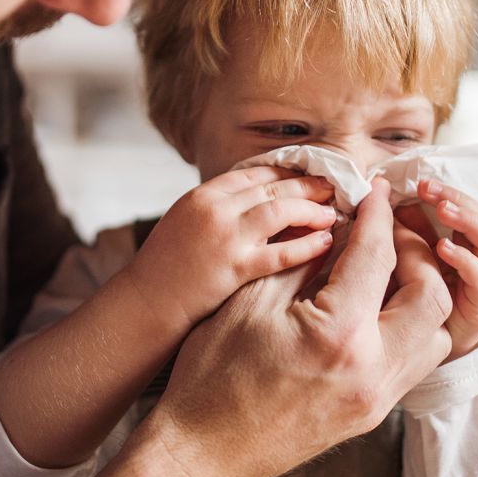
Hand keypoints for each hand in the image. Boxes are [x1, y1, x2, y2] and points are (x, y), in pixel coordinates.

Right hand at [125, 166, 337, 324]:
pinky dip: (306, 245)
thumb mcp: (186, 223)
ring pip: (280, 210)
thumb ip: (220, 210)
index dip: (288, 172)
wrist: (144, 304)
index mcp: (203, 195)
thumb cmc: (165, 270)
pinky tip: (324, 243)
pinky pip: (280, 252)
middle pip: (273, 186)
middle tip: (333, 188)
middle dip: (308, 186)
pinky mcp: (233, 267)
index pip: (256, 172)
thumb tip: (260, 203)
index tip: (310, 176)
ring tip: (332, 214)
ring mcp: (224, 236)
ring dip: (311, 210)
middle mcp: (214, 209)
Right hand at [144, 178, 453, 476]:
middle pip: (431, 296)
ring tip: (387, 270)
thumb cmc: (212, 375)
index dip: (376, 215)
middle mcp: (372, 371)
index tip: (374, 192)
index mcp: (340, 336)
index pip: (378, 257)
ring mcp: (376, 400)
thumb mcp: (250, 300)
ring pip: (434, 335)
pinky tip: (375, 308)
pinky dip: (408, 327)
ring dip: (420, 295)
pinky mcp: (371, 415)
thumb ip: (302, 259)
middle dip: (415, 253)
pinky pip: (413, 363)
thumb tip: (337, 226)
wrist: (202, 452)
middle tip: (385, 231)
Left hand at [398, 180, 477, 361]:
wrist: (421, 353)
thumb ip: (405, 232)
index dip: (449, 193)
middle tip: (430, 188)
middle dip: (458, 200)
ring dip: (468, 221)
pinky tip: (444, 248)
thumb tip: (385, 198)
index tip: (422, 182)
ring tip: (444, 209)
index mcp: (467, 245)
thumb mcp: (406, 258)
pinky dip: (466, 260)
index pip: (468, 208)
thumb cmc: (411, 301)